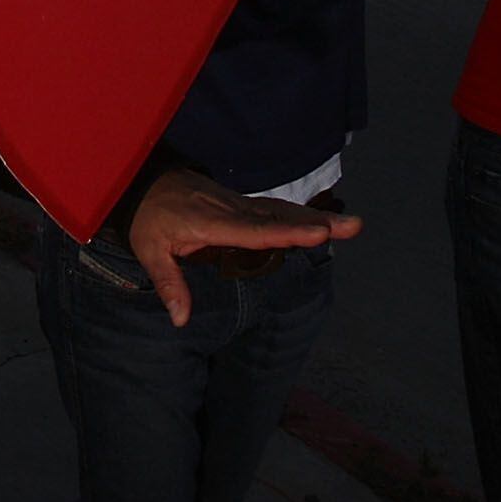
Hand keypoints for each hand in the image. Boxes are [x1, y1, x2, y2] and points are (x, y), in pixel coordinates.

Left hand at [126, 169, 365, 327]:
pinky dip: (298, 216)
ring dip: (314, 218)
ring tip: (351, 225)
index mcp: (211, 221)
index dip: (287, 233)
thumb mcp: (149, 251)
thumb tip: (180, 320)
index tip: (318, 233)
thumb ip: (169, 283)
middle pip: (279, 217)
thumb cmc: (148, 219)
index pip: (255, 230)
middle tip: (355, 225)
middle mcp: (231, 209)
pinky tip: (319, 223)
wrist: (145, 181)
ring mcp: (238, 202)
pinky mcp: (240, 202)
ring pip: (281, 211)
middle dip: (316, 223)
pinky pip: (273, 209)